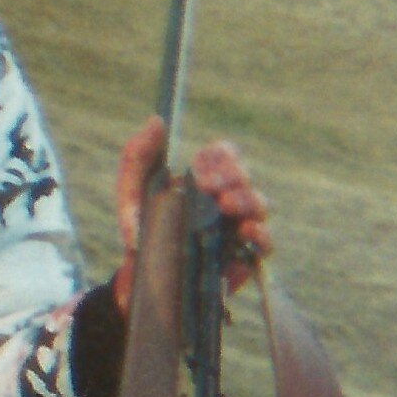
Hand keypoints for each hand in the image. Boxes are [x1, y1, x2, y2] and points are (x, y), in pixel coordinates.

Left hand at [112, 118, 272, 310]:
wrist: (138, 275)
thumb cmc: (140, 227)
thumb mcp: (131, 189)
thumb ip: (138, 154)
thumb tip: (156, 120)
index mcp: (205, 177)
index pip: (226, 154)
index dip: (220, 155)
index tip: (200, 166)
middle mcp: (226, 198)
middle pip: (245, 177)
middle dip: (232, 177)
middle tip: (211, 187)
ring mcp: (237, 227)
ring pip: (260, 205)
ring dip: (248, 200)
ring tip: (226, 205)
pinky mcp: (243, 258)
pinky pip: (265, 244)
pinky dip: (261, 234)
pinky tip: (246, 231)